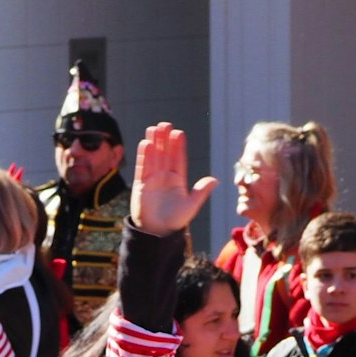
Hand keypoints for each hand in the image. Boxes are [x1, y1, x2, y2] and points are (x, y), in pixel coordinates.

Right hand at [129, 122, 216, 236]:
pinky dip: (144, 156)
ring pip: (153, 157)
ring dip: (153, 143)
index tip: (178, 133)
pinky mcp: (141, 185)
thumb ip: (201, 192)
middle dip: (165, 139)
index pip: (178, 159)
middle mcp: (165, 177)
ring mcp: (152, 180)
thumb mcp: (191, 206)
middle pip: (165, 154)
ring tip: (153, 128)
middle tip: (165, 124)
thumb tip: (215, 180)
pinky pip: (142, 168)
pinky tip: (145, 144)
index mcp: (178, 180)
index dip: (178, 146)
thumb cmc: (175, 221)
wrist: (157, 233)